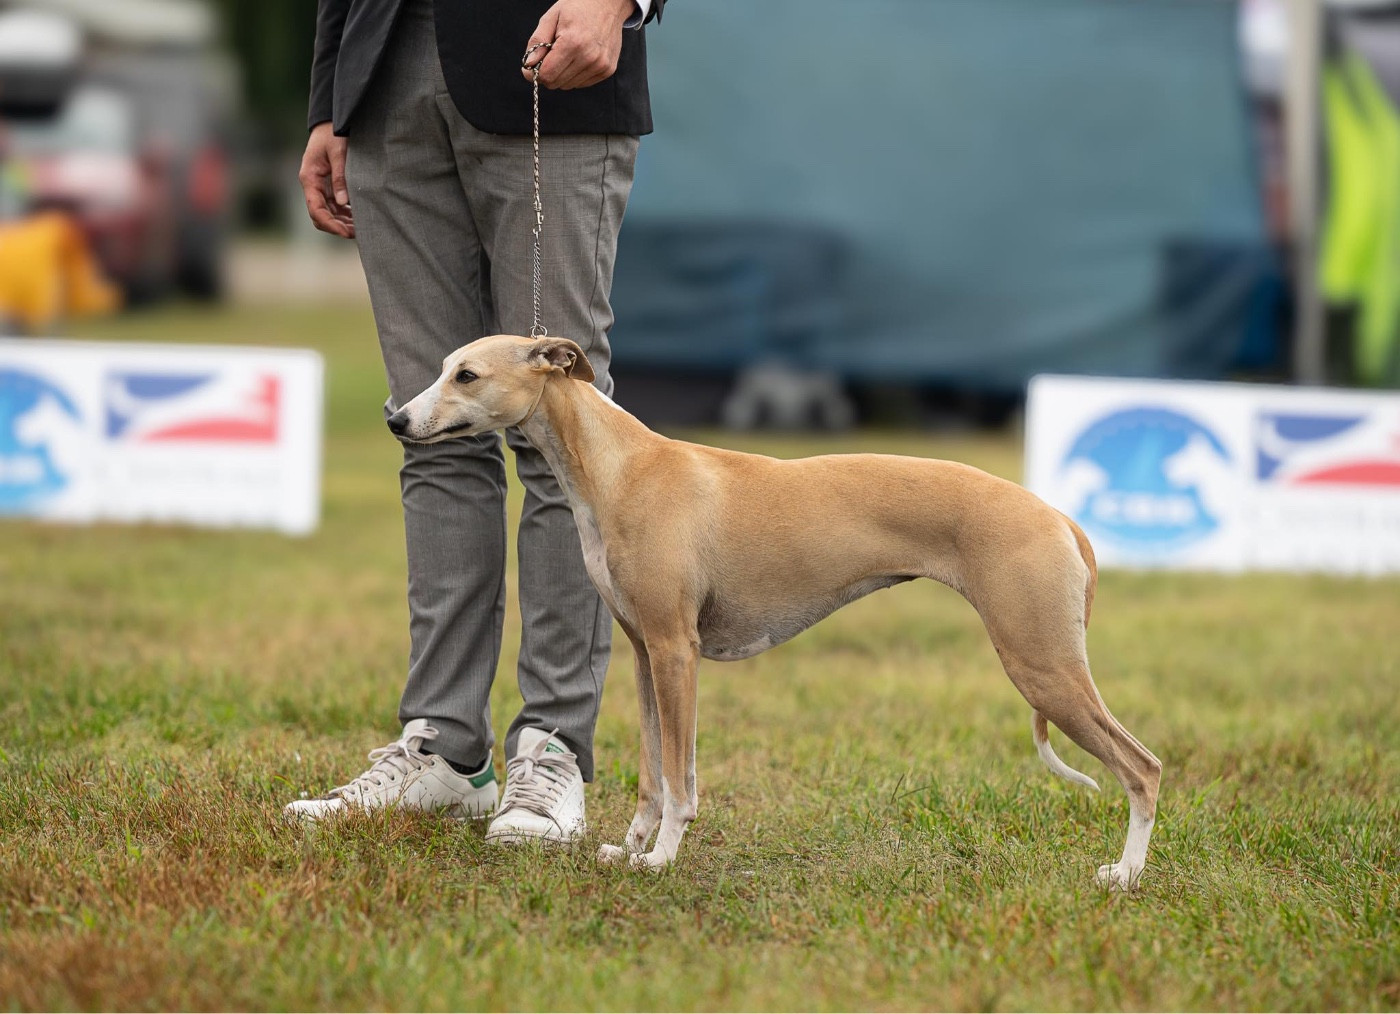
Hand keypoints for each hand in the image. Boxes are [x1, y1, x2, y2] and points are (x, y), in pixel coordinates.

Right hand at [299, 122, 353, 238]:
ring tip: (361, 228)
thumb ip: (340, 177)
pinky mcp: (330, 185)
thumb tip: (344, 203)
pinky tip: (359, 218)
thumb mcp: (339, 152)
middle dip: (337, 226)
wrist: (333, 121)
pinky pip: (336, 205)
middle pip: (321, 214)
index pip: (316, 209)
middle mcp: (313, 185)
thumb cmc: (334, 133)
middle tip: (357, 234)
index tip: (345, 233)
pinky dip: (346, 214)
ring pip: (329, 212)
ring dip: (343, 222)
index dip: (330, 224)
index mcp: (310, 178)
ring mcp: (321, 186)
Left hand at [522, 0, 635, 90]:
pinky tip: (579, 57)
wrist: (608, 3)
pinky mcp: (607, 70)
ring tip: (567, 53)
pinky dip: (575, 74)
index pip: (547, 75)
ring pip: (568, 85)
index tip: (532, 65)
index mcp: (572, 42)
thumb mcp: (551, 17)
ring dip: (562, 74)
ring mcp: (600, 65)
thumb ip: (538, 41)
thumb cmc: (578, 6)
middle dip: (548, 72)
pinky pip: (582, 83)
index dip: (535, 72)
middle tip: (550, 56)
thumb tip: (529, 65)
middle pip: (556, 83)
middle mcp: (589, 57)